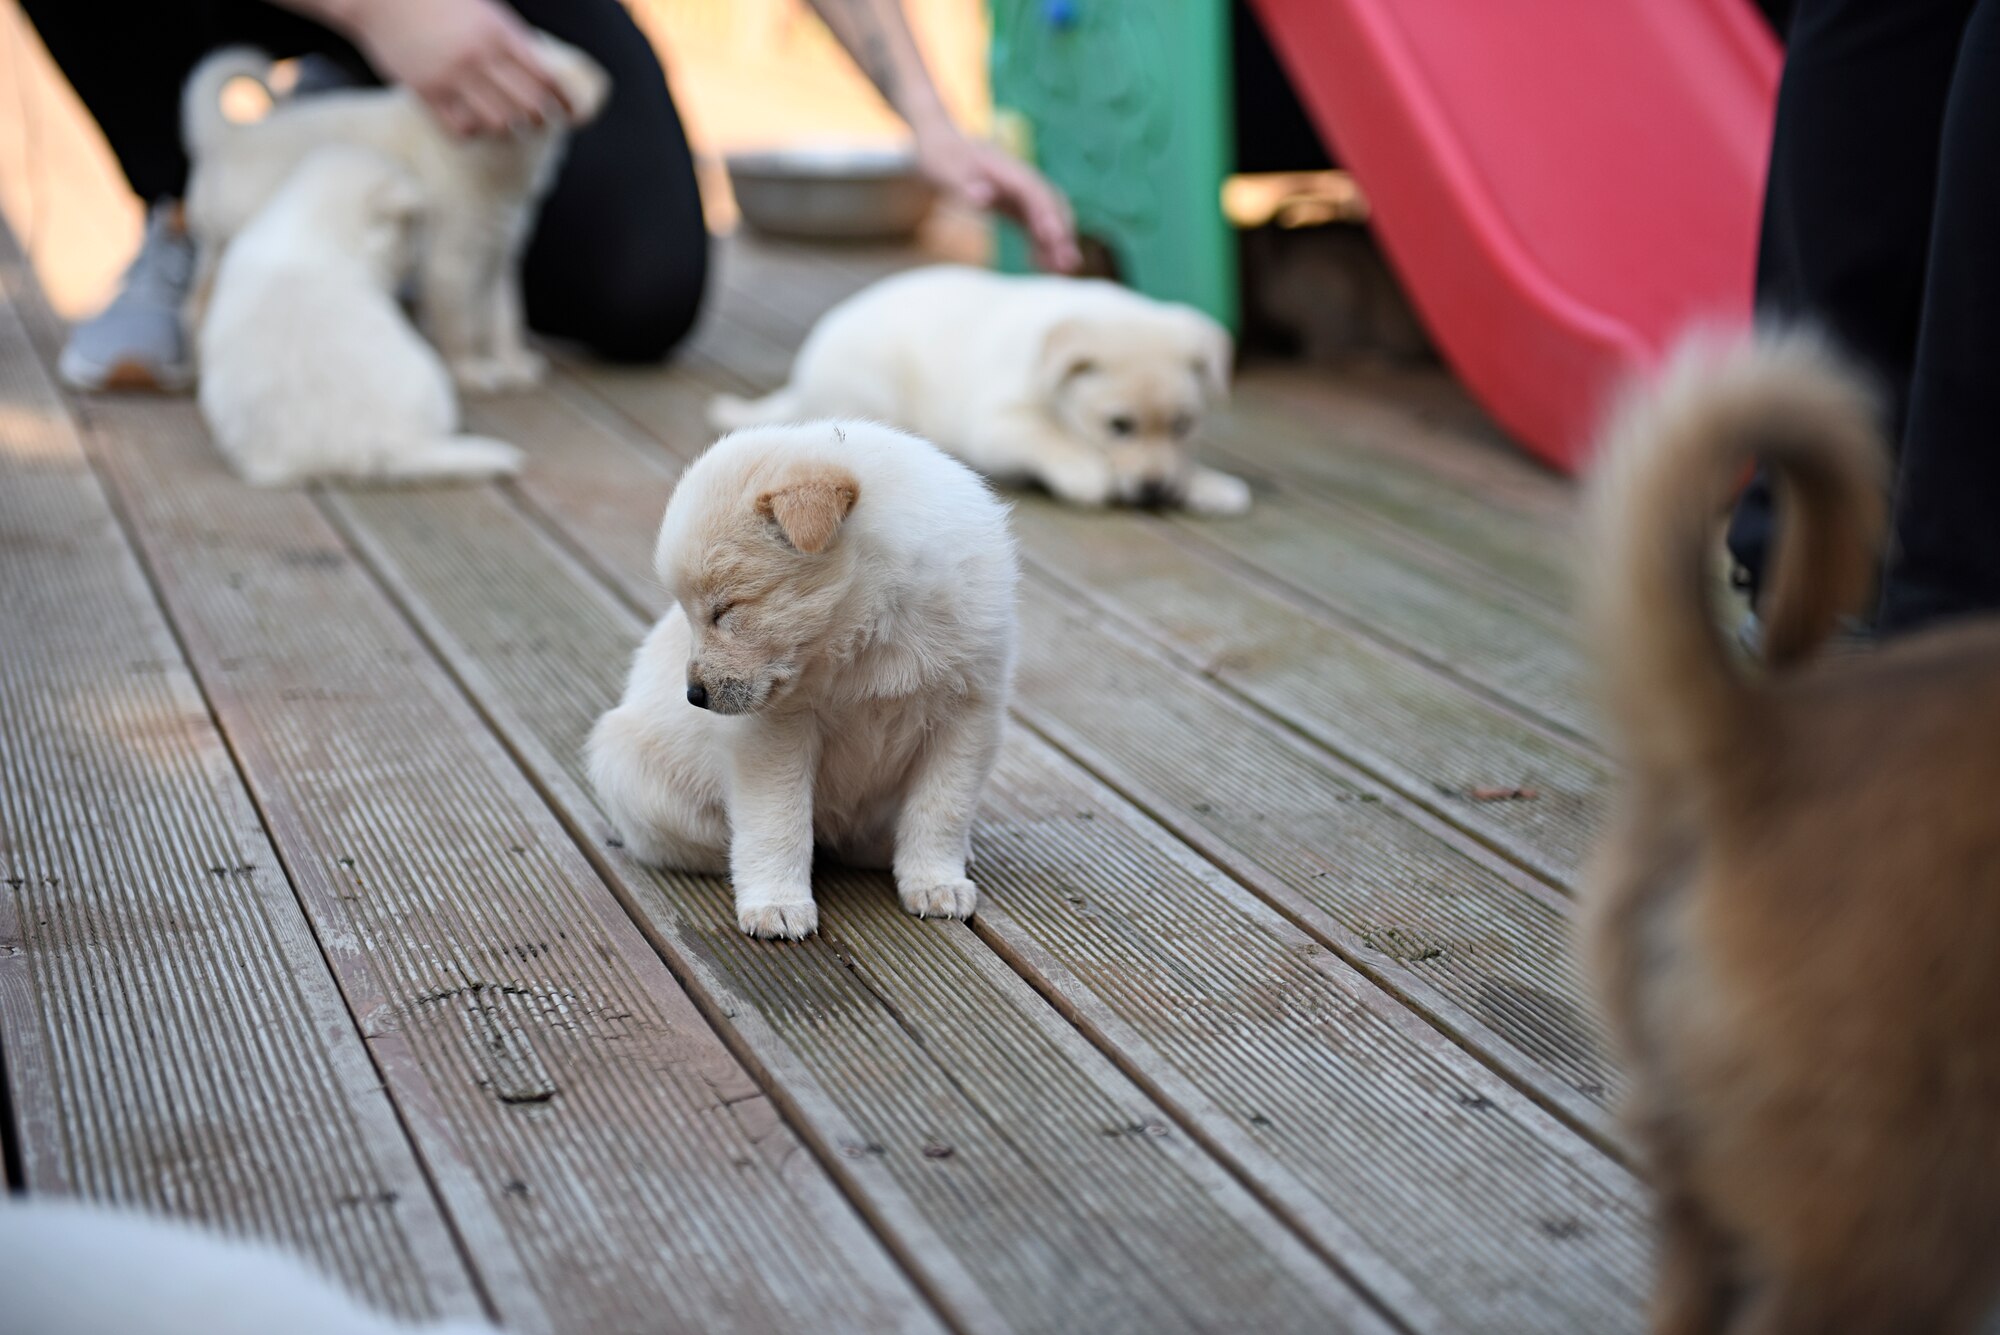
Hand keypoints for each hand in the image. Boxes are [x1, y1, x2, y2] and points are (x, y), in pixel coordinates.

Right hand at [340, 0, 570, 136]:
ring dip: (508, 129)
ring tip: (505, 124)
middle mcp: (480, 56)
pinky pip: (461, 129)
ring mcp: (452, 75)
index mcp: (500, 33)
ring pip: (499, 122)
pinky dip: (474, 133)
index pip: (546, 78)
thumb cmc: (438, 1)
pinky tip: (473, 124)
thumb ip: (511, 42)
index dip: (565, 102)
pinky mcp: (426, 91)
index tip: (574, 115)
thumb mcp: (484, 11)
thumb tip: (542, 76)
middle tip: (539, 121)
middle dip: (541, 119)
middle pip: (528, 106)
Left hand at [914, 124, 1080, 272]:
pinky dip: (1040, 243)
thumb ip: (965, 184)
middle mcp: (1019, 178)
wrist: (940, 143)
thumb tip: (982, 197)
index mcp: (1005, 168)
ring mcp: (1019, 190)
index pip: (1033, 191)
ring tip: (1064, 271)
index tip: (1054, 237)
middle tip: (1070, 264)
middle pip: (1050, 204)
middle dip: (1062, 232)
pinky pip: (1033, 223)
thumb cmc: (940, 157)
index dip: (1046, 213)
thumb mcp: (945, 170)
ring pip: (1048, 215)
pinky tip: (1040, 265)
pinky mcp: (1014, 202)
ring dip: (1058, 241)